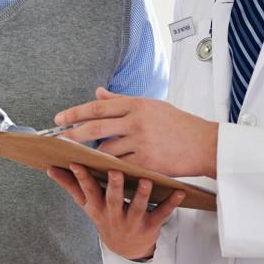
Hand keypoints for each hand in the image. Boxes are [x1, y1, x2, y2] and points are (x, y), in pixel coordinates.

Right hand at [47, 164, 183, 259]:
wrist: (126, 249)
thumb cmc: (105, 216)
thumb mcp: (86, 205)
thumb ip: (70, 186)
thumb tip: (50, 168)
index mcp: (97, 208)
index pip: (88, 191)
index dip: (82, 178)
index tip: (76, 163)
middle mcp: (114, 215)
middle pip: (114, 200)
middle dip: (115, 187)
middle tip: (116, 172)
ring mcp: (133, 222)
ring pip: (138, 207)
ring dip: (143, 195)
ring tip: (146, 181)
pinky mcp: (151, 226)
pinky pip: (162, 214)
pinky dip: (171, 203)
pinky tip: (179, 191)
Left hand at [55, 87, 218, 177]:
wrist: (204, 144)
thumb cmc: (177, 124)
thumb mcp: (151, 106)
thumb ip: (121, 101)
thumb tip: (97, 93)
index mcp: (136, 105)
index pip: (97, 107)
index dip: (75, 113)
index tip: (58, 119)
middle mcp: (136, 121)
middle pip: (96, 127)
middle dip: (73, 134)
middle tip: (58, 140)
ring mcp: (141, 142)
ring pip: (106, 150)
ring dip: (92, 155)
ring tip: (80, 158)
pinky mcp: (147, 161)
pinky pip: (120, 166)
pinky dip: (109, 168)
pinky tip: (99, 170)